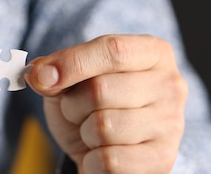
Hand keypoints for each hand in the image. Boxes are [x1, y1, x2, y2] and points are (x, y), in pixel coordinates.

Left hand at [25, 35, 186, 172]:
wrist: (107, 150)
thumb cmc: (91, 107)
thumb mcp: (71, 81)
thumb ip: (54, 70)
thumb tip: (39, 74)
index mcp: (153, 53)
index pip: (112, 49)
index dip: (71, 63)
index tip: (41, 77)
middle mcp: (170, 85)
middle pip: (101, 90)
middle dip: (74, 105)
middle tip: (79, 111)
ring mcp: (171, 123)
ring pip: (103, 127)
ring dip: (85, 134)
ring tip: (94, 132)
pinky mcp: (163, 158)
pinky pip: (110, 160)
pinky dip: (93, 161)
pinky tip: (102, 153)